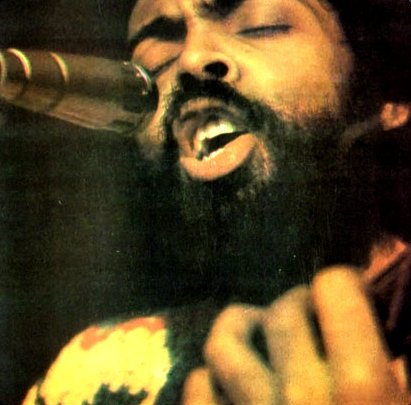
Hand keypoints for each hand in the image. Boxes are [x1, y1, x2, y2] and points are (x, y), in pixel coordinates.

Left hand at [182, 266, 409, 403]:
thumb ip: (402, 364)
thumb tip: (382, 317)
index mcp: (363, 390)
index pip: (335, 289)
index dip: (344, 283)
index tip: (348, 293)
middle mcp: (300, 396)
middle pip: (282, 309)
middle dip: (298, 305)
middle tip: (309, 320)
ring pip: (224, 341)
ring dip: (242, 328)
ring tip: (258, 334)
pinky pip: (197, 387)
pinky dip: (212, 379)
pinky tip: (230, 388)